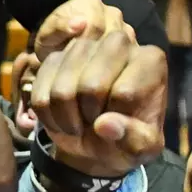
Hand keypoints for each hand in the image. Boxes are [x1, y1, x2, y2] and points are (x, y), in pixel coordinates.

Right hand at [29, 0, 167, 178]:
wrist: (99, 139)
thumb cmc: (128, 138)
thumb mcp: (144, 148)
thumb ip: (134, 139)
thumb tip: (104, 125)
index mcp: (150, 60)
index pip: (125, 94)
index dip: (117, 121)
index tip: (120, 126)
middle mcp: (118, 43)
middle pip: (91, 85)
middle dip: (89, 115)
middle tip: (95, 125)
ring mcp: (84, 46)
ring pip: (62, 88)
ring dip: (66, 118)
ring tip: (78, 125)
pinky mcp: (56, 56)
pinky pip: (40, 88)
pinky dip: (47, 113)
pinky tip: (60, 118)